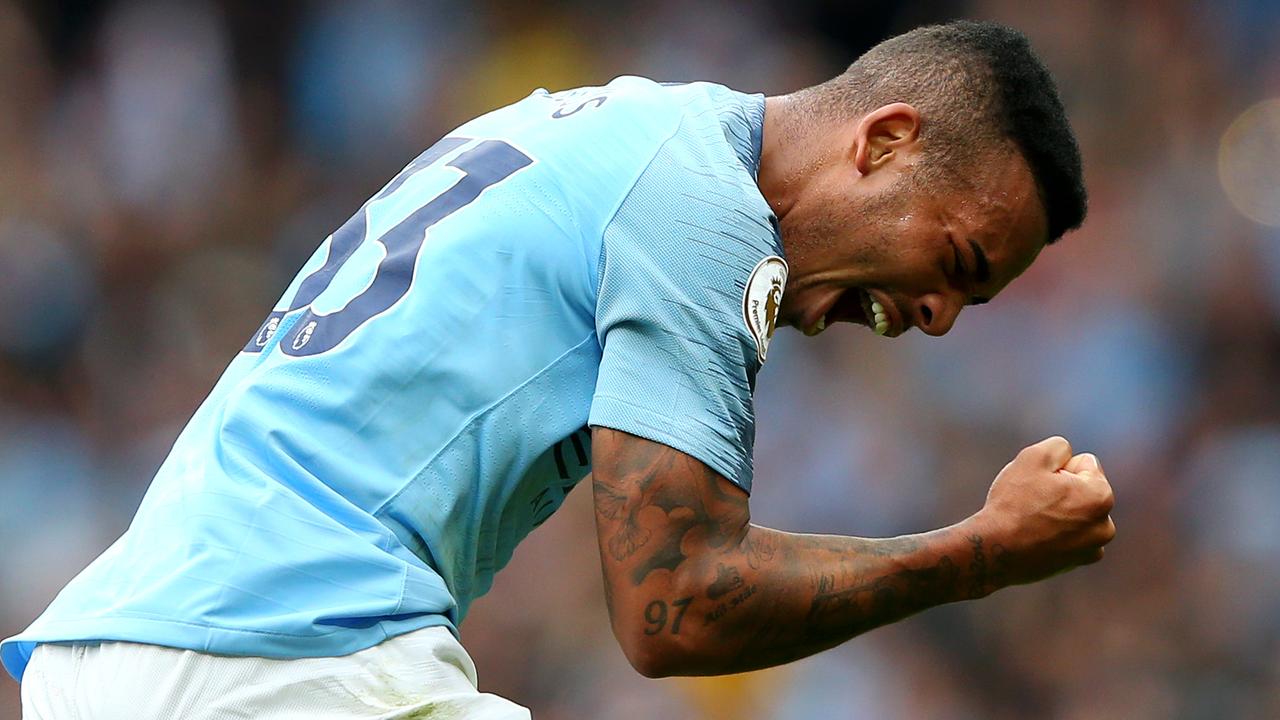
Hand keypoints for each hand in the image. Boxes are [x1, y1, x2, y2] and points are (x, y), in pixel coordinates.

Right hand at [972, 436, 1115, 588]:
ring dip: (1061, 513)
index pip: (1083, 463)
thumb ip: (1059, 447)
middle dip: (1063, 491)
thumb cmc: (1014, 504)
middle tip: (1034, 503)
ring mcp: (1093, 547)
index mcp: (1101, 496)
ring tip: (1034, 522)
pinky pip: (1072, 538)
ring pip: (1077, 514)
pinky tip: (1037, 538)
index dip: (1058, 468)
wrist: (995, 551)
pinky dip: (1058, 535)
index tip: (1040, 485)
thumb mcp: (1033, 457)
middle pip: (1083, 490)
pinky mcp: (1078, 563)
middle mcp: (1105, 525)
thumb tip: (1068, 456)